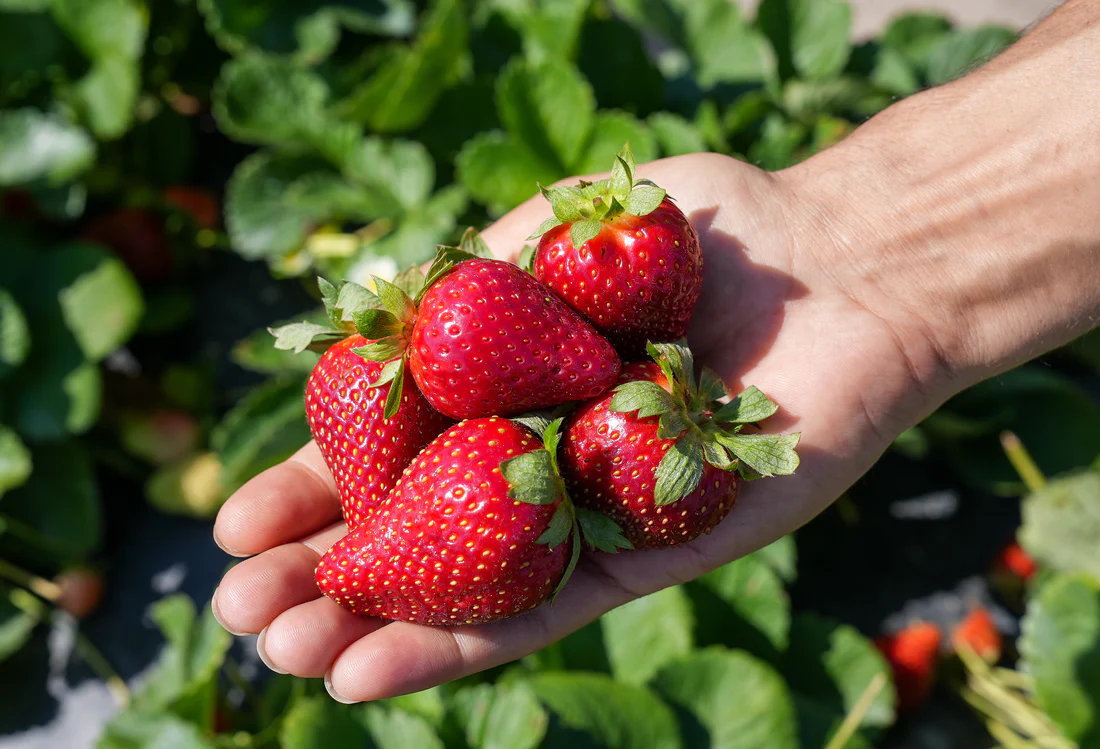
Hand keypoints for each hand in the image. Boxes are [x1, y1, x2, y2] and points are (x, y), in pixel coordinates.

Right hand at [210, 151, 950, 702]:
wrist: (842, 268)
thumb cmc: (703, 231)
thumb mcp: (564, 232)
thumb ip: (477, 282)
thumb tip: (378, 337)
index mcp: (505, 388)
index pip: (391, 450)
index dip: (313, 485)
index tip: (235, 520)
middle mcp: (537, 459)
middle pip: (417, 528)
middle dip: (324, 572)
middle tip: (240, 609)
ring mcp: (589, 514)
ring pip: (467, 586)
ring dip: (370, 626)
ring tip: (280, 656)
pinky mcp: (650, 554)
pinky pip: (547, 606)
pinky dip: (461, 640)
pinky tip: (372, 674)